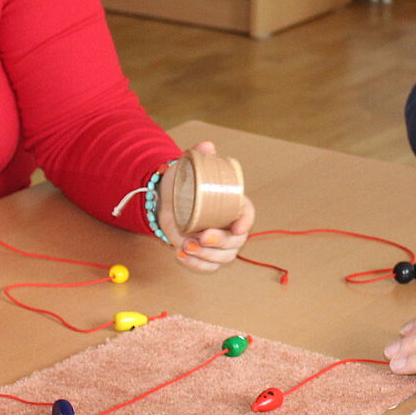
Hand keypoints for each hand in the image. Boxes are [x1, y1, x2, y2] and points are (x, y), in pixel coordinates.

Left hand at [164, 141, 252, 272]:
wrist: (167, 198)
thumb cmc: (185, 182)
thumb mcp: (191, 167)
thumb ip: (200, 155)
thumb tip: (207, 146)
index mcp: (233, 205)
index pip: (248, 214)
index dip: (246, 221)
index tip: (238, 227)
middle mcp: (229, 226)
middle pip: (236, 242)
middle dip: (220, 242)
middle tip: (201, 236)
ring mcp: (217, 243)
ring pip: (223, 258)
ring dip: (206, 257)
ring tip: (186, 246)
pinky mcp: (204, 254)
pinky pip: (208, 268)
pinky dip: (196, 266)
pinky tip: (181, 255)